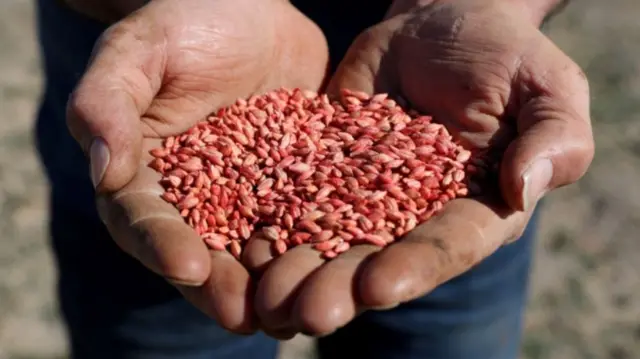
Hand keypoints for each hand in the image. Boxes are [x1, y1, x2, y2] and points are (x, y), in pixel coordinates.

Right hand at [66, 0, 328, 333]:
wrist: (248, 4)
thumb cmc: (183, 18)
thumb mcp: (138, 50)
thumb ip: (108, 104)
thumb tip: (102, 172)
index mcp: (149, 173)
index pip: (147, 221)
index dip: (163, 246)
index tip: (189, 267)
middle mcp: (199, 195)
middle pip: (205, 250)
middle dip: (224, 286)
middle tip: (248, 316)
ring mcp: (250, 191)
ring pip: (258, 245)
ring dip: (274, 282)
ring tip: (296, 312)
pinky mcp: (296, 180)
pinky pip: (308, 214)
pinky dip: (320, 241)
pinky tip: (340, 263)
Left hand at [246, 0, 593, 336]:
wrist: (442, 23)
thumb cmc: (506, 53)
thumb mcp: (546, 85)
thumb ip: (553, 138)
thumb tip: (522, 188)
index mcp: (476, 208)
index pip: (448, 245)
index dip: (416, 268)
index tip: (379, 286)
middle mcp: (418, 214)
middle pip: (380, 258)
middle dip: (344, 287)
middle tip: (309, 314)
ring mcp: (367, 195)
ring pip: (331, 239)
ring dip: (300, 271)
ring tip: (268, 298)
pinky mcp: (329, 167)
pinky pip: (298, 197)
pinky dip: (273, 223)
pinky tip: (245, 248)